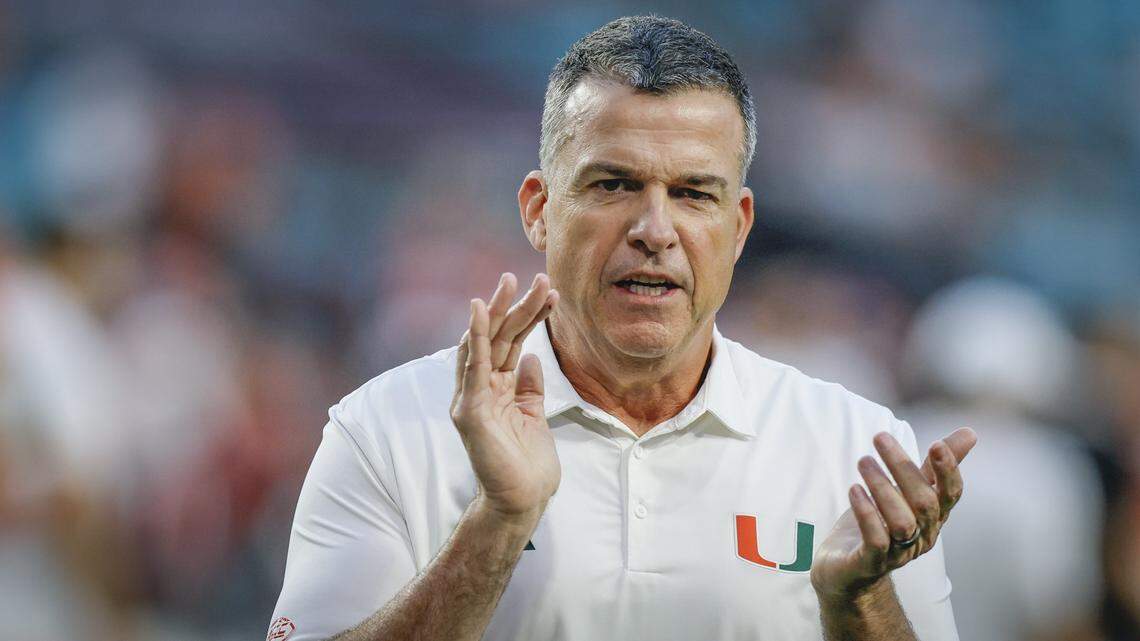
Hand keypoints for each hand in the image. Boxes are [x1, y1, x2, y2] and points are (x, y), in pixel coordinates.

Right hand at [450, 273, 560, 523]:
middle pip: (498, 337)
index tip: (549, 292)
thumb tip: (532, 358)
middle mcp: (480, 388)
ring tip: (510, 282)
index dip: (529, 317)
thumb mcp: (535, 414)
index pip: (511, 343)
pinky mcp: (469, 411)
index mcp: (497, 388)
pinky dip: (474, 338)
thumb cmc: (527, 462)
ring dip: (498, 311)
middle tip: (534, 276)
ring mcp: (471, 398)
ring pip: (485, 344)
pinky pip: (472, 367)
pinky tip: (479, 312)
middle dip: (515, 305)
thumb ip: (530, 386)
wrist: (523, 500)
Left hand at [811, 427, 977, 599]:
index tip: (936, 443)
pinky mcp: (871, 563)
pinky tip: (854, 489)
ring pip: (901, 522)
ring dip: (882, 487)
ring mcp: (898, 552)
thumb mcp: (907, 492)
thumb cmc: (880, 523)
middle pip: (924, 502)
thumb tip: (971, 433)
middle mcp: (922, 535)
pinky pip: (876, 540)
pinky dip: (867, 514)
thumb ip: (934, 466)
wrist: (847, 571)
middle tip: (879, 437)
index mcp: (934, 517)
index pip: (951, 494)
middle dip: (903, 467)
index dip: (948, 471)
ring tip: (864, 460)